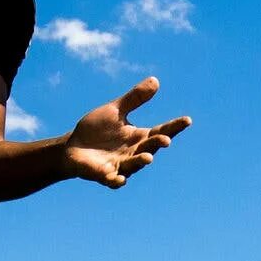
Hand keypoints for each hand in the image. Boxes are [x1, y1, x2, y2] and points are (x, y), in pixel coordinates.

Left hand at [64, 78, 190, 189]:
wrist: (72, 146)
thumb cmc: (96, 129)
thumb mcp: (115, 110)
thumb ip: (135, 99)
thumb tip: (155, 80)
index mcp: (139, 137)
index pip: (161, 131)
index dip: (174, 127)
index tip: (187, 120)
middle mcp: (134, 152)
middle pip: (150, 148)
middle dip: (158, 145)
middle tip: (166, 139)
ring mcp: (120, 165)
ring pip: (134, 165)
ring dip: (141, 162)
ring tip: (148, 158)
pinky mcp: (104, 175)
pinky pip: (113, 180)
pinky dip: (117, 180)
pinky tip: (119, 179)